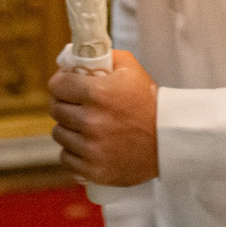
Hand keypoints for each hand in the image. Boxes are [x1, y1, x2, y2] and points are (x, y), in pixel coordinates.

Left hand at [49, 50, 158, 185]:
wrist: (169, 139)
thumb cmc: (150, 101)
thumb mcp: (130, 67)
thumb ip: (102, 56)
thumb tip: (73, 59)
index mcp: (98, 93)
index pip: (57, 86)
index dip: (60, 83)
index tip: (65, 85)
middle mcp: (91, 121)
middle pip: (55, 109)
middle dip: (64, 104)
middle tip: (75, 105)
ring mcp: (92, 148)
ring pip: (59, 133)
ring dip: (68, 128)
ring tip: (84, 125)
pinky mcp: (94, 170)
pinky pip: (66, 157)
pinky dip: (74, 151)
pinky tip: (87, 144)